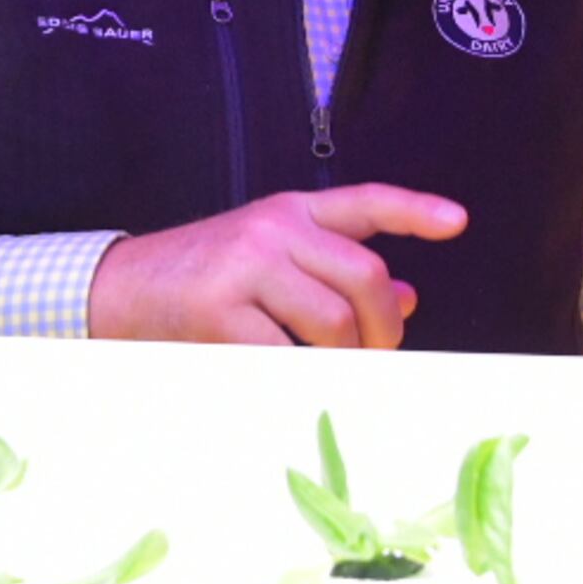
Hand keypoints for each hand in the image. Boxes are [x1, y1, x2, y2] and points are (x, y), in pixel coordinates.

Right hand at [85, 185, 466, 348]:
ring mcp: (247, 265)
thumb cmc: (206, 278)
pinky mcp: (221, 310)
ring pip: (335, 322)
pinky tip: (294, 381)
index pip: (366, 202)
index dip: (416, 211)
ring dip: (349, 360)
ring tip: (339, 372)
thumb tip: (407, 296)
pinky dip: (300, 377)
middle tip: (380, 355)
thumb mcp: (273, 258)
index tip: (459, 223)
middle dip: (384, 329)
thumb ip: (336, 270)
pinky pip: (286, 354)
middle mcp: (274, 228)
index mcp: (291, 210)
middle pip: (365, 277)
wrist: (123, 288)